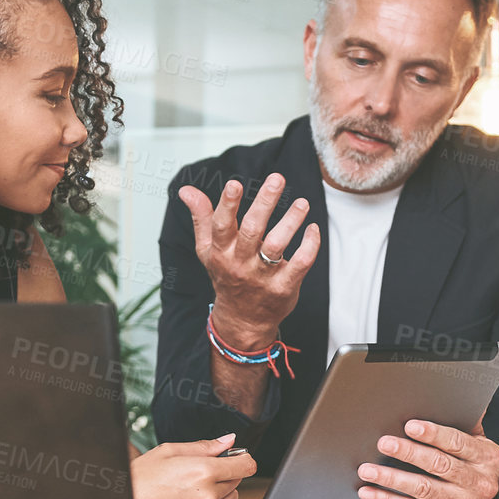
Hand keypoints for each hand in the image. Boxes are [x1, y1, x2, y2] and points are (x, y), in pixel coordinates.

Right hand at [132, 434, 256, 498]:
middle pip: (237, 481)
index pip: (246, 465)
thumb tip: (228, 441)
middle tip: (197, 473)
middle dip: (223, 474)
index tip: (238, 458)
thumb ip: (204, 446)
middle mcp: (209, 496)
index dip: (243, 459)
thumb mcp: (168, 452)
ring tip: (188, 491)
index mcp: (203, 471)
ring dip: (217, 494)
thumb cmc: (139, 481)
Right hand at [178, 173, 319, 348]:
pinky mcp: (284, 287)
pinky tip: (312, 229)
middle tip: (277, 179)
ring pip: (277, 245)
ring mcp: (263, 276)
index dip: (227, 205)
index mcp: (220, 251)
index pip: (221, 226)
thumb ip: (201, 217)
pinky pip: (300, 263)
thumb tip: (186, 190)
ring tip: (302, 203)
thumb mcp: (207, 249)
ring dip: (291, 221)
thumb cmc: (226, 276)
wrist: (242, 320)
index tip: (234, 184)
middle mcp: (240, 263)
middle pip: (252, 230)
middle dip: (265, 203)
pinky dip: (309, 245)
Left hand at [356, 419, 498, 498]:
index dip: (433, 434)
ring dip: (392, 478)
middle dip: (408, 453)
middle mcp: (479, 482)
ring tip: (368, 470)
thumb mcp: (476, 442)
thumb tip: (434, 397)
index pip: (457, 442)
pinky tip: (372, 492)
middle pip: (438, 465)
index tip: (410, 426)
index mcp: (486, 456)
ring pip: (423, 489)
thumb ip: (459, 424)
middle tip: (384, 444)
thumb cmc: (474, 465)